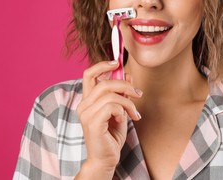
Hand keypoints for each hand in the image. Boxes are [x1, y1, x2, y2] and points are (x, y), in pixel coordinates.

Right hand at [75, 61, 141, 178]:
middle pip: (104, 82)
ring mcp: (87, 114)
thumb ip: (121, 94)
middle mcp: (84, 105)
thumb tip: (128, 76)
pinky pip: (112, 106)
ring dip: (128, 103)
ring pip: (111, 95)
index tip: (117, 63)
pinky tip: (125, 120)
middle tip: (138, 94)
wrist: (106, 159)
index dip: (102, 65)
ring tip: (135, 113)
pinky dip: (123, 110)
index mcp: (88, 100)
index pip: (89, 74)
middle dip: (125, 86)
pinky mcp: (93, 123)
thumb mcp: (120, 110)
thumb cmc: (111, 136)